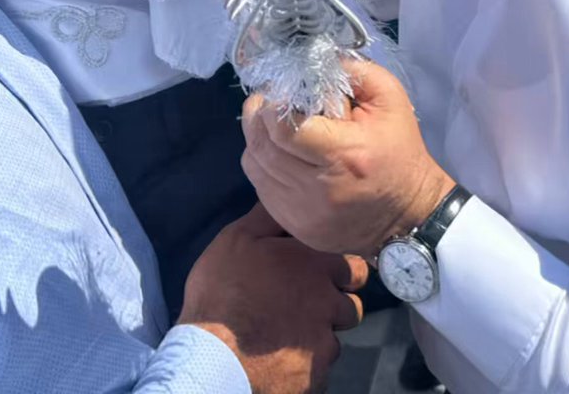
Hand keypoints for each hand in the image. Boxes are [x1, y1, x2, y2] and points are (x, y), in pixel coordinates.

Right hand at [179, 203, 367, 393]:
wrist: (214, 356)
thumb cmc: (224, 289)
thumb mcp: (238, 238)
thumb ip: (270, 215)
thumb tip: (288, 193)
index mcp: (317, 263)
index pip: (354, 264)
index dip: (339, 269)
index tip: (321, 273)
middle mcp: (330, 301)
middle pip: (352, 304)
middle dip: (337, 303)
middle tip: (307, 304)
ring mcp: (325, 341)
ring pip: (336, 337)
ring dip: (321, 334)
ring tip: (291, 333)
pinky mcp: (316, 375)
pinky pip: (320, 368)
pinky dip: (307, 364)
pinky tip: (282, 358)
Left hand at [242, 60, 453, 256]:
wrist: (409, 218)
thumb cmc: (400, 154)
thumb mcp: (391, 101)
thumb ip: (355, 73)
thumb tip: (316, 61)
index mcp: (343, 154)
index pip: (283, 128)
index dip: (272, 105)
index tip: (280, 92)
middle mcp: (317, 188)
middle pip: (262, 146)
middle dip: (257, 116)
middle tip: (266, 102)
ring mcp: (303, 213)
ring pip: (254, 167)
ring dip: (256, 140)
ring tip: (270, 126)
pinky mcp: (295, 226)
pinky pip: (261, 189)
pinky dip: (262, 166)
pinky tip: (279, 154)